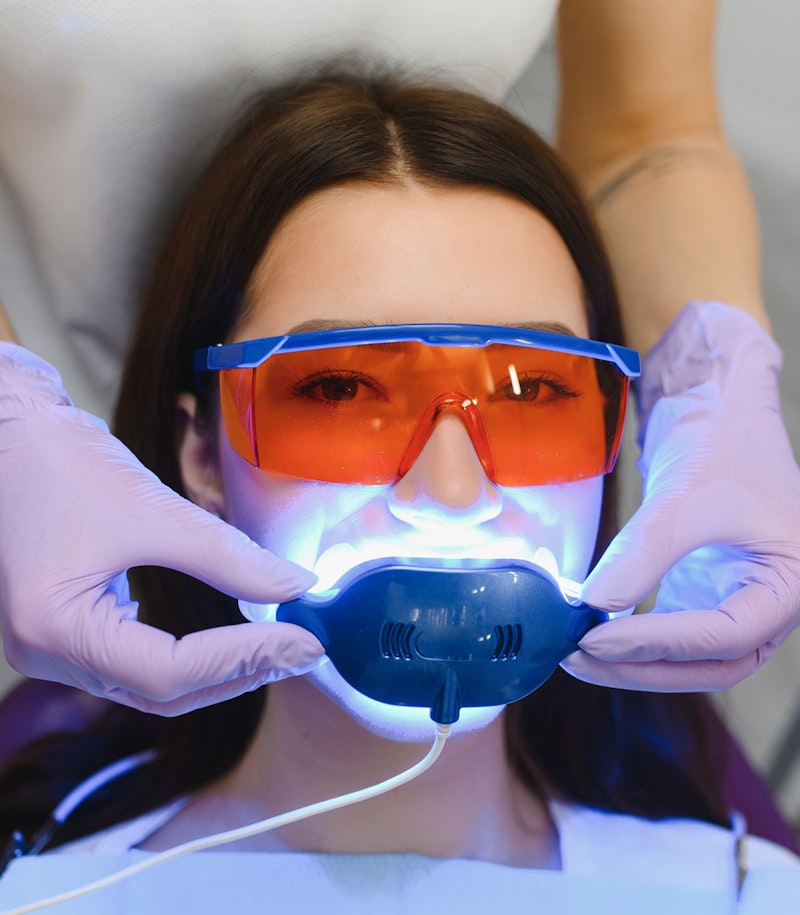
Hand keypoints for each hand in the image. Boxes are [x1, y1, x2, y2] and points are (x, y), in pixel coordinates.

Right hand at [0, 344, 323, 714]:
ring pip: (150, 686)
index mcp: (56, 628)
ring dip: (217, 670)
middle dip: (238, 671)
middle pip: (162, 691)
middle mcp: (46, 654)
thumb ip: (229, 555)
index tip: (304, 642)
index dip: (245, 659)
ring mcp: (51, 648)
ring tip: (275, 645)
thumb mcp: (154, 508)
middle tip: (301, 649)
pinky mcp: (64, 632)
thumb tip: (296, 587)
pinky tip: (226, 637)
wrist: (9, 437)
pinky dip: (187, 657)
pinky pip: (134, 664)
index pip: (169, 671)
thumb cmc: (62, 463)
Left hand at [562, 302, 799, 689]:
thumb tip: (592, 604)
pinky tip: (593, 631)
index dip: (656, 643)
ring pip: (689, 656)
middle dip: (641, 666)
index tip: (596, 638)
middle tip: (579, 658)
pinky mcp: (703, 587)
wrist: (720, 403)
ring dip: (633, 659)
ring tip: (577, 652)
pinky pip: (670, 628)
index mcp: (790, 583)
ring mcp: (736, 597)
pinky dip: (633, 636)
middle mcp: (770, 601)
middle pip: (708, 662)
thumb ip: (643, 553)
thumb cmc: (724, 440)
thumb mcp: (686, 496)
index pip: (722, 635)